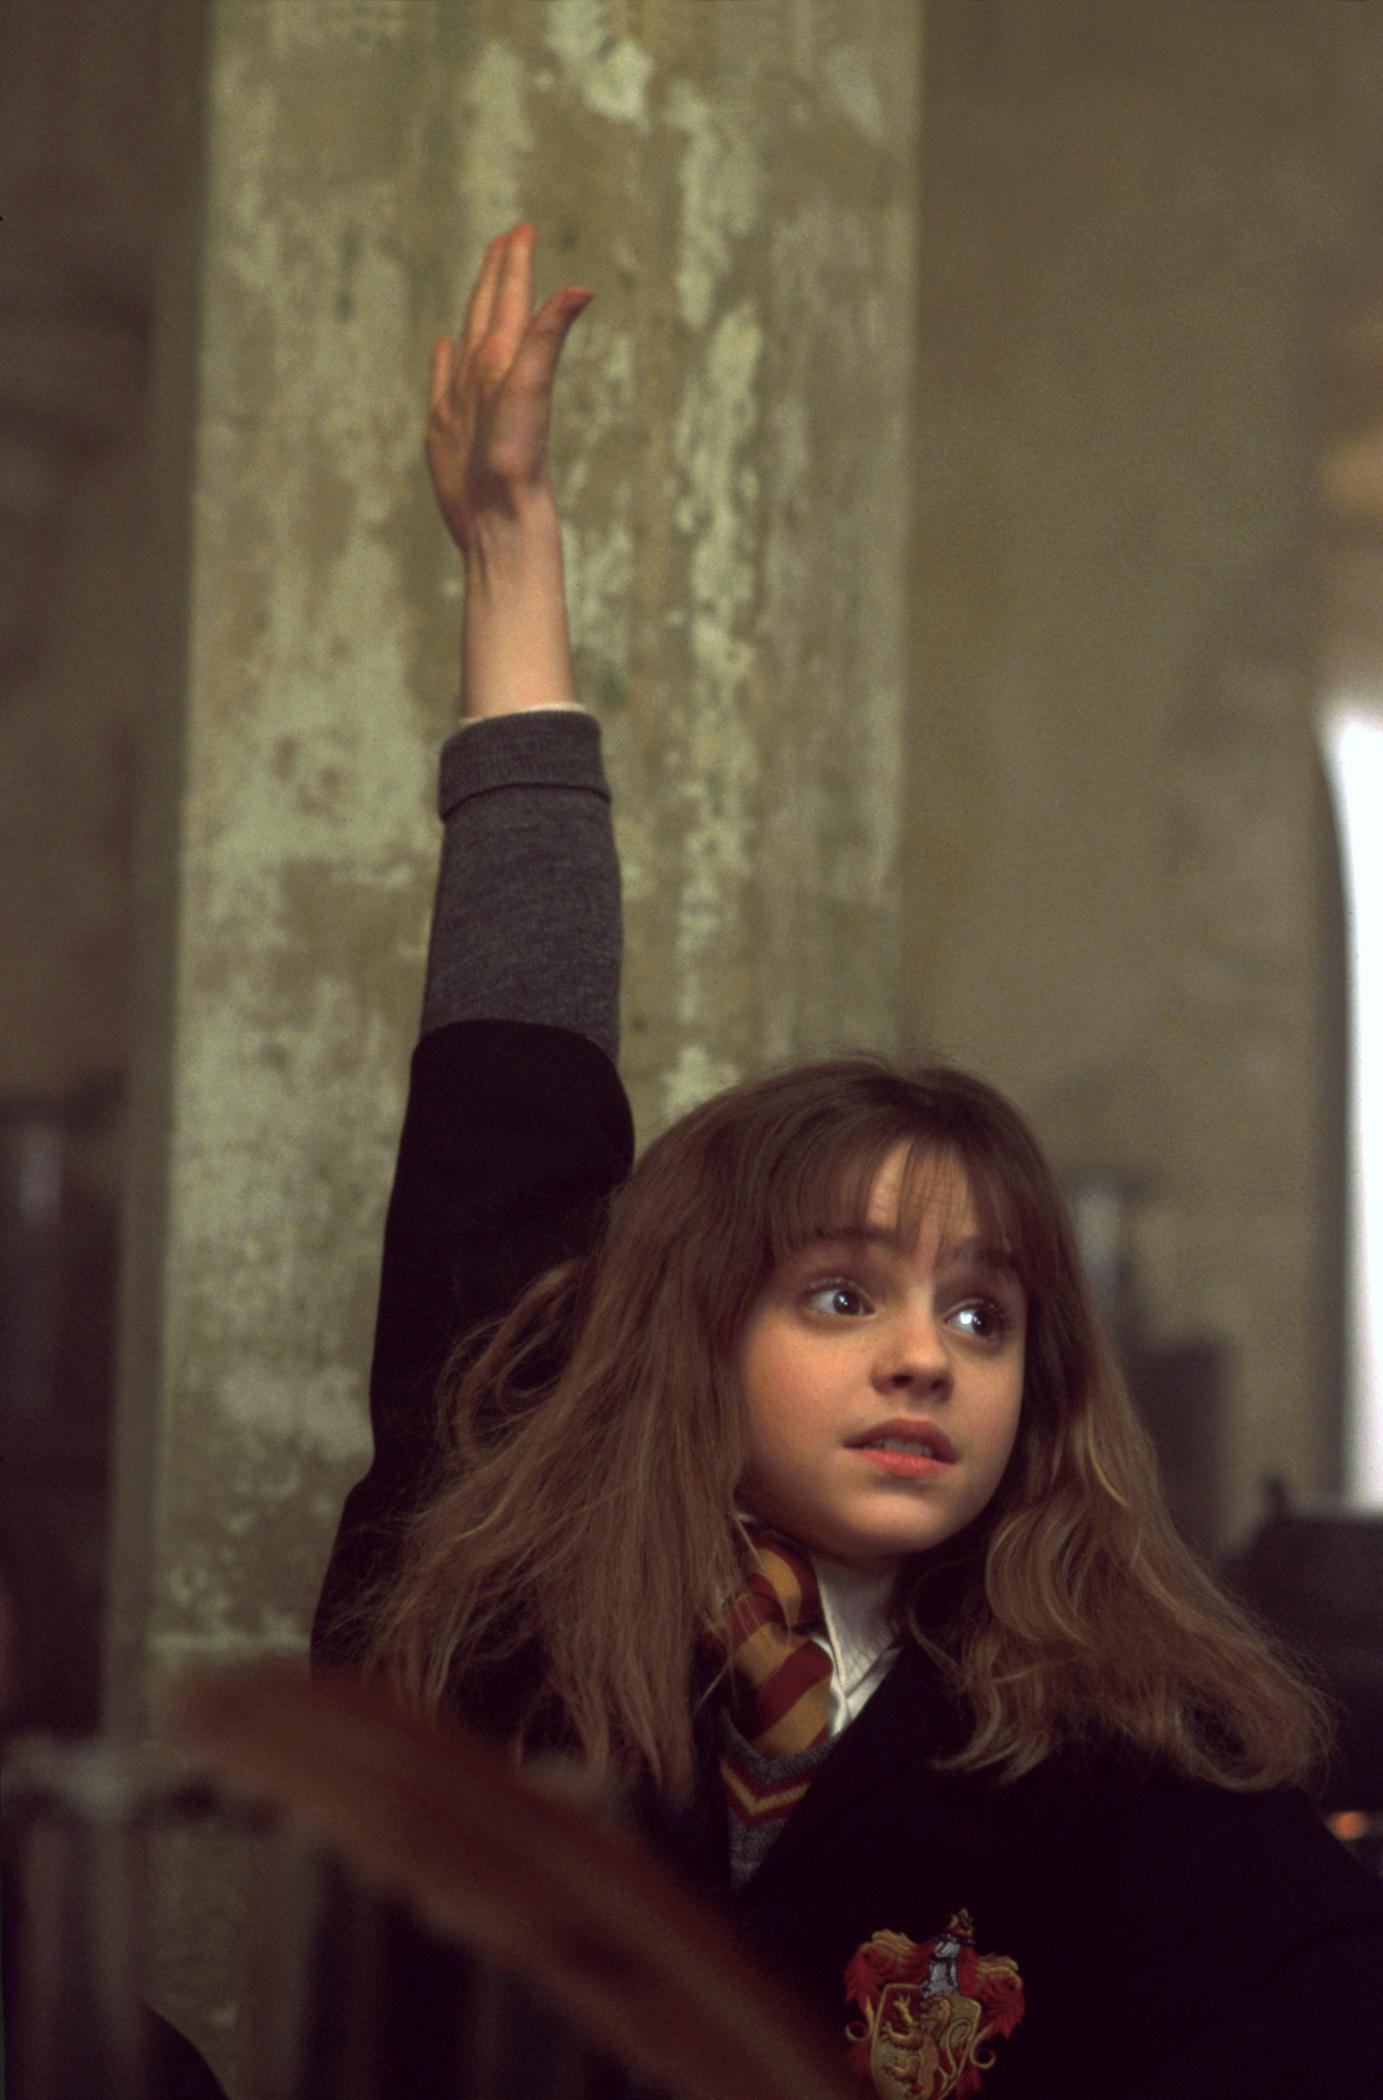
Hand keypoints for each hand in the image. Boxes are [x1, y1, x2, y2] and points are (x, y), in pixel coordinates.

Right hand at [427, 222, 592, 557]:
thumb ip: (548, 335)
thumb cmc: (516, 459)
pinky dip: (443, 358)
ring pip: (469, 339)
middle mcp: (484, 374)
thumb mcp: (529, 388)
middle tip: (508, 237)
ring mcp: (465, 399)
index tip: (524, 227)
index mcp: (503, 359)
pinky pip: (442, 379)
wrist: (498, 519)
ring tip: (481, 282)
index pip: (511, 299)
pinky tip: (445, 345)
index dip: (515, 264)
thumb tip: (582, 288)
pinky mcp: (446, 426)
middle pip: (491, 311)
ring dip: (475, 308)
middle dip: (499, 273)